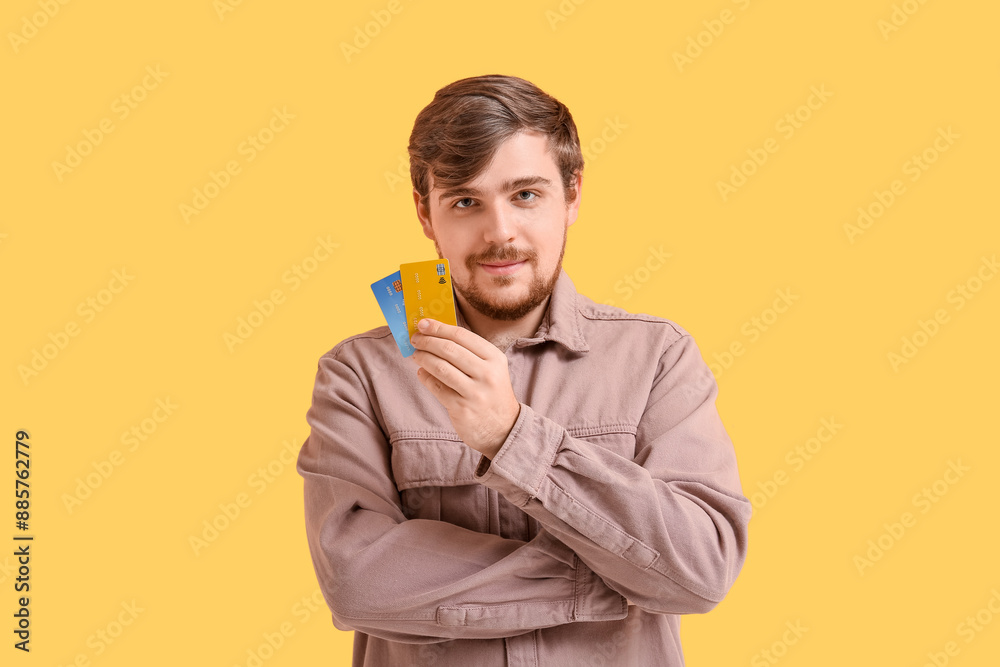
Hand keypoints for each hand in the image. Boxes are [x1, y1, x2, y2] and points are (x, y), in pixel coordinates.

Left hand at [409, 318, 520, 459]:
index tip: (423, 323)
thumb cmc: (492, 393)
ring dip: (424, 358)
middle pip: (449, 349)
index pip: (462, 336)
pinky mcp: (462, 408)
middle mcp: (487, 373)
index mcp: (494, 358)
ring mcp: (475, 392)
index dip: (439, 327)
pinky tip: (421, 373)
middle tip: (415, 339)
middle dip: (427, 341)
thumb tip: (437, 335)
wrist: (504, 429)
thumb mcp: (491, 369)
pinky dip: (425, 378)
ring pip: (441, 368)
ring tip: (416, 355)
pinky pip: (437, 388)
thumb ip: (469, 353)